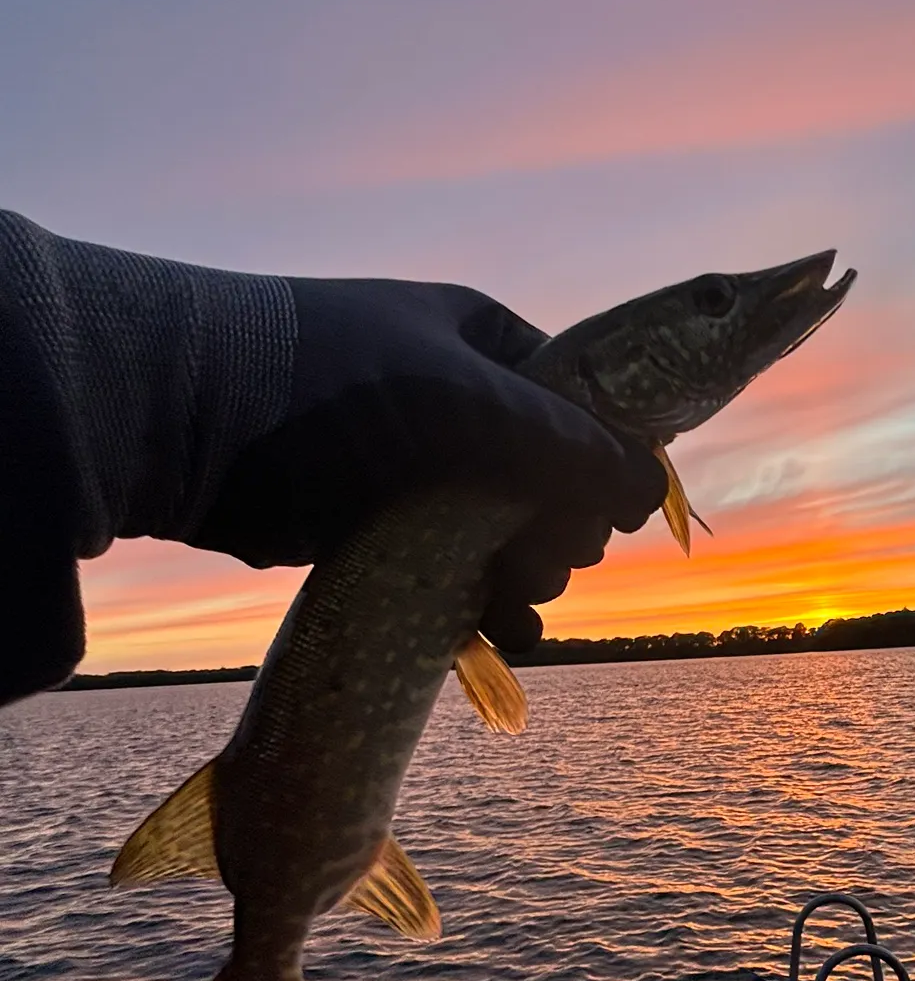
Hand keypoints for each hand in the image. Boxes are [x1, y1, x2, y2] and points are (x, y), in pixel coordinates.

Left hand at [190, 277, 665, 651]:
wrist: (197, 416)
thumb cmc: (346, 383)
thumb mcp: (475, 402)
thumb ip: (571, 444)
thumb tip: (650, 491)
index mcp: (492, 348)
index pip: (585, 407)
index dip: (608, 462)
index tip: (613, 512)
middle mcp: (465, 405)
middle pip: (556, 483)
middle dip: (564, 530)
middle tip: (551, 556)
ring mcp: (423, 471)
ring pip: (511, 535)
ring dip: (531, 574)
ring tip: (519, 597)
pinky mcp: (385, 530)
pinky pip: (459, 572)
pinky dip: (486, 605)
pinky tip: (502, 632)